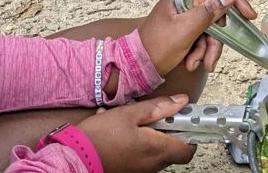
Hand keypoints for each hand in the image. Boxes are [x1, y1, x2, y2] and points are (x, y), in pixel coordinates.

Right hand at [78, 94, 195, 171]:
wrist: (77, 156)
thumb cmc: (101, 135)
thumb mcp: (130, 113)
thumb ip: (158, 107)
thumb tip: (181, 101)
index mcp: (157, 149)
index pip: (189, 148)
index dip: (190, 131)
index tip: (184, 117)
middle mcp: (153, 165)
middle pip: (174, 150)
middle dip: (170, 132)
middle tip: (157, 116)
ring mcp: (142, 170)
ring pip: (159, 152)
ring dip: (154, 136)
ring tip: (136, 120)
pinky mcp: (131, 170)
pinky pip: (144, 156)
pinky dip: (141, 143)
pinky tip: (124, 130)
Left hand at [138, 0, 255, 76]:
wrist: (137, 68)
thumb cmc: (156, 47)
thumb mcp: (184, 30)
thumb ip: (207, 13)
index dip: (234, 1)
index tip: (249, 15)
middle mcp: (183, 5)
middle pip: (213, 17)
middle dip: (214, 41)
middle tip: (210, 59)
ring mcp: (183, 19)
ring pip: (209, 32)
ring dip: (206, 51)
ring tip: (196, 64)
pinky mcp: (183, 33)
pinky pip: (201, 40)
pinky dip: (199, 53)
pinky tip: (191, 63)